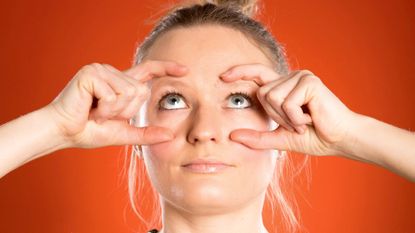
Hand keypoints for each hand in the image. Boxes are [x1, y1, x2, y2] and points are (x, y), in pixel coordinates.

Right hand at [45, 60, 187, 147]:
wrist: (64, 132)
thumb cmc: (90, 131)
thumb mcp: (124, 133)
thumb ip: (146, 133)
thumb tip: (170, 136)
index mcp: (120, 83)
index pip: (148, 70)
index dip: (167, 68)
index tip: (186, 70)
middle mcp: (112, 72)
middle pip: (140, 91)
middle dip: (125, 111)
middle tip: (103, 115)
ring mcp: (101, 69)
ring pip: (129, 92)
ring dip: (114, 110)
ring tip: (96, 111)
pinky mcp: (91, 73)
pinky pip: (113, 95)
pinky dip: (104, 108)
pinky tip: (90, 108)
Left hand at [221, 64, 356, 155]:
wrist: (340, 140)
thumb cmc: (314, 137)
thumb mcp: (280, 138)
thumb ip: (257, 137)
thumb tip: (232, 136)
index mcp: (284, 88)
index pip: (258, 74)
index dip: (240, 72)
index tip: (222, 77)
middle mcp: (291, 78)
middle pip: (262, 93)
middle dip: (275, 116)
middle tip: (296, 124)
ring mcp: (301, 77)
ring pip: (272, 97)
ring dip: (287, 118)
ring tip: (305, 122)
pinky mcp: (309, 82)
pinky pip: (287, 103)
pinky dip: (296, 118)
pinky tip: (311, 119)